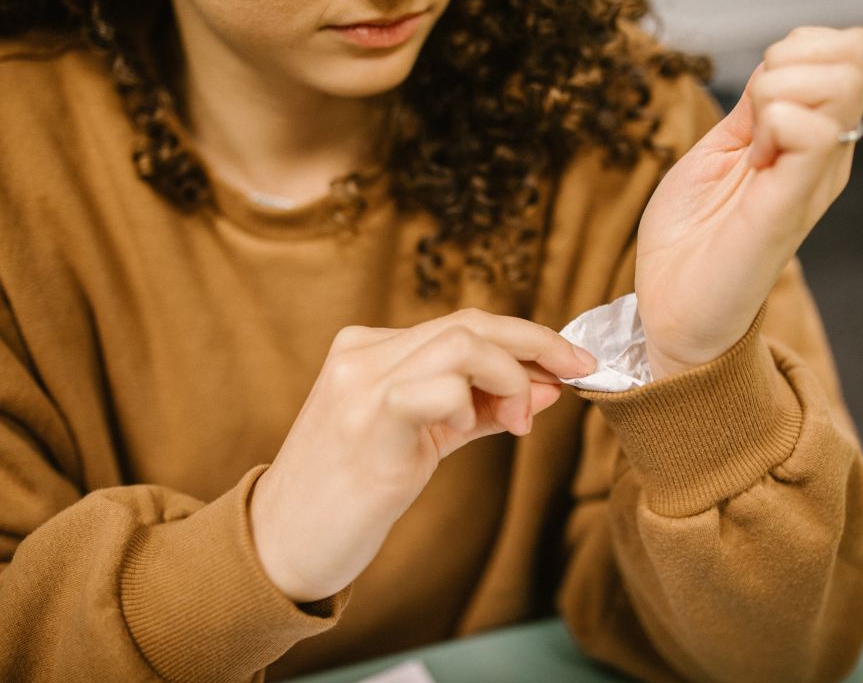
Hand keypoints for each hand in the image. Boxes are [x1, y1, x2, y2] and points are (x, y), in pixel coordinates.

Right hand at [248, 309, 596, 602]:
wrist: (281, 545)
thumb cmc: (351, 493)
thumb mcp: (423, 438)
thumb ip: (482, 409)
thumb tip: (549, 386)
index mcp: (370, 348)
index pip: (465, 324)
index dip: (528, 338)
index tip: (572, 361)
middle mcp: (362, 353)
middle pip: (470, 322)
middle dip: (538, 343)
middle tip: (577, 372)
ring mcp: (360, 383)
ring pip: (462, 343)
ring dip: (512, 378)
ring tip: (520, 421)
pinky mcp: (366, 421)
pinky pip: (438, 387)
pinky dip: (472, 404)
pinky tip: (469, 430)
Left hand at [635, 26, 862, 377]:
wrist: (673, 305)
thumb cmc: (690, 236)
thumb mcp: (719, 149)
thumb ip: (753, 107)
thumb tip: (780, 60)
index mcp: (812, 137)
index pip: (848, 49)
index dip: (797, 49)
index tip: (753, 106)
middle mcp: (827, 153)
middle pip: (856, 52)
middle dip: (789, 61)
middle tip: (752, 122)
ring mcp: (816, 176)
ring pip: (841, 78)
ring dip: (777, 92)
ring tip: (751, 148)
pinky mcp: (791, 202)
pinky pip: (812, 129)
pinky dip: (770, 124)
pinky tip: (751, 164)